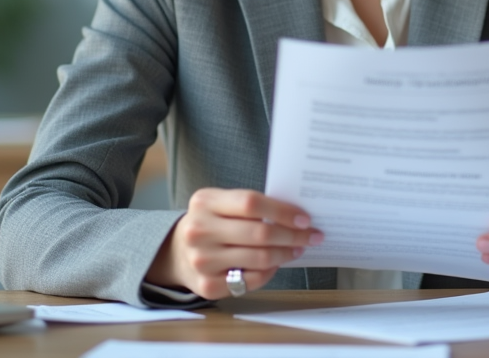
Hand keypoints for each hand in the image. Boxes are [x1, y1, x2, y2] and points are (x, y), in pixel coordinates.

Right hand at [146, 188, 322, 298]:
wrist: (176, 253)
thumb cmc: (210, 223)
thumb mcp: (220, 204)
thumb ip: (249, 206)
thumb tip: (295, 215)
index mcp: (204, 202)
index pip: (251, 203)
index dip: (282, 211)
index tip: (305, 218)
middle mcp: (199, 230)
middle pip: (259, 233)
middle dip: (292, 235)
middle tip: (312, 236)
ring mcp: (201, 260)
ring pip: (259, 258)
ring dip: (286, 254)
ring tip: (298, 248)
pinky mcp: (207, 286)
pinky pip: (251, 279)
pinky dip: (270, 272)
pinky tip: (276, 264)